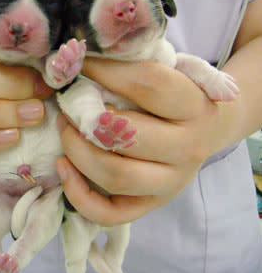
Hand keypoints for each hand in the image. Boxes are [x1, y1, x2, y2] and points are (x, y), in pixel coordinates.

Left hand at [55, 58, 231, 225]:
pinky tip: (63, 167)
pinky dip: (78, 195)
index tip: (79, 62)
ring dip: (78, 152)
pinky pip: (109, 213)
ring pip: (116, 176)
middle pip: (129, 137)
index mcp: (194, 107)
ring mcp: (171, 183)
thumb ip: (137, 67)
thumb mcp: (172, 72)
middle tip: (67, 106)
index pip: (148, 85)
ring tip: (64, 131)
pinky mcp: (152, 205)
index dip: (106, 71)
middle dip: (87, 119)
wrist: (208, 129)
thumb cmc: (180, 96)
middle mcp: (188, 148)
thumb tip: (79, 60)